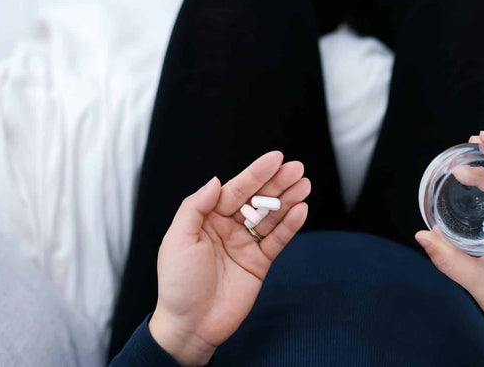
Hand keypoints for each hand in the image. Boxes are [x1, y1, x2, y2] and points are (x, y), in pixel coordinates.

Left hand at [148, 151, 309, 365]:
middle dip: (277, 182)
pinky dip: (290, 226)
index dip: (255, 173)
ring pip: (271, 217)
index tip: (275, 158)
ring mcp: (245, 244)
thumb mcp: (178, 240)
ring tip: (305, 184)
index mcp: (207, 217)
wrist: (191, 325)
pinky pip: (277, 240)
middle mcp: (228, 227)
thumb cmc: (178, 283)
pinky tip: (301, 210)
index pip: (235, 189)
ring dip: (288, 200)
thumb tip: (216, 181)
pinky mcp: (259, 263)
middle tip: (298, 168)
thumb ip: (195, 207)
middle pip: (257, 199)